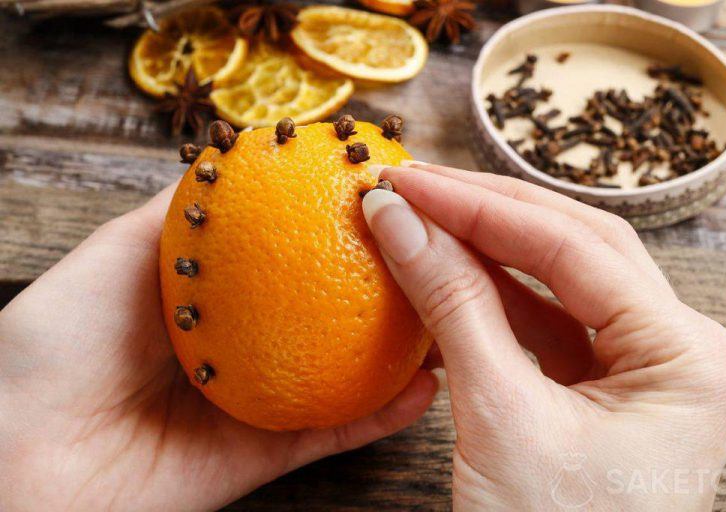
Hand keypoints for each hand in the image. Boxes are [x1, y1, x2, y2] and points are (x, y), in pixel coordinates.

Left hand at [0, 183, 437, 510]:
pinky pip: (333, 431)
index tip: (380, 201)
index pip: (284, 259)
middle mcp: (240, 346)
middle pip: (321, 313)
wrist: (24, 460)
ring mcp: (255, 400)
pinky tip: (427, 385)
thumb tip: (232, 158)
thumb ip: (176, 212)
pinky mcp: (263, 454)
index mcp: (208, 300)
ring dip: (397, 352)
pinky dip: (383, 414)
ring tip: (451, 317)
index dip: (331, 230)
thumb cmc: (54, 346)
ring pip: (342, 374)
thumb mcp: (114, 253)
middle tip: (431, 256)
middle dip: (378, 288)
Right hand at [362, 162, 725, 510]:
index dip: (483, 207)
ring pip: (554, 281)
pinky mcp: (591, 389)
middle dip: (487, 214)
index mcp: (683, 355)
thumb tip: (400, 223)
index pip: (575, 247)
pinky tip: (441, 271)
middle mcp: (671, 350)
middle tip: (413, 187)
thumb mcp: (499, 417)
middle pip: (573, 247)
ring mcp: (632, 369)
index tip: (413, 184)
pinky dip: (486, 296)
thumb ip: (452, 306)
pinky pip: (538, 322)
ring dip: (482, 249)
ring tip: (418, 219)